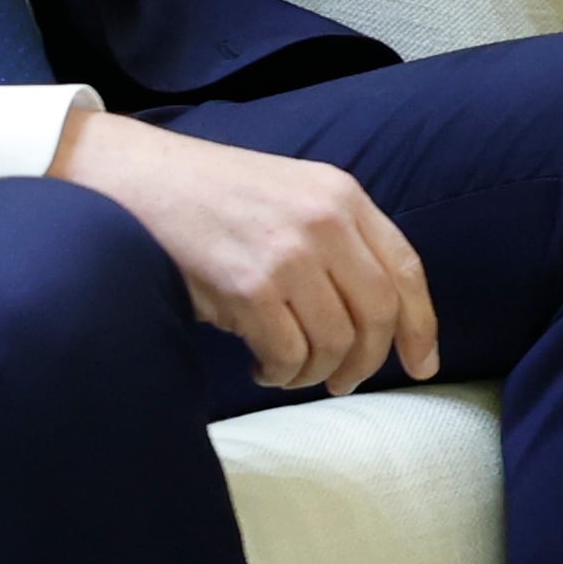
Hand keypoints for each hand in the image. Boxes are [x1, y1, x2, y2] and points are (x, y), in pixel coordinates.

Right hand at [53, 111, 439, 393]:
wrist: (140, 181)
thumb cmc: (213, 196)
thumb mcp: (293, 194)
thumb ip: (337, 239)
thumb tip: (372, 319)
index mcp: (343, 196)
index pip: (405, 270)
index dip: (421, 324)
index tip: (422, 363)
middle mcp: (325, 222)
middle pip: (378, 315)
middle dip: (367, 362)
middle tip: (343, 382)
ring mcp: (289, 254)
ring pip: (335, 342)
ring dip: (316, 373)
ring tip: (289, 371)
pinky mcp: (249, 287)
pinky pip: (289, 354)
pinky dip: (280, 373)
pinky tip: (261, 366)